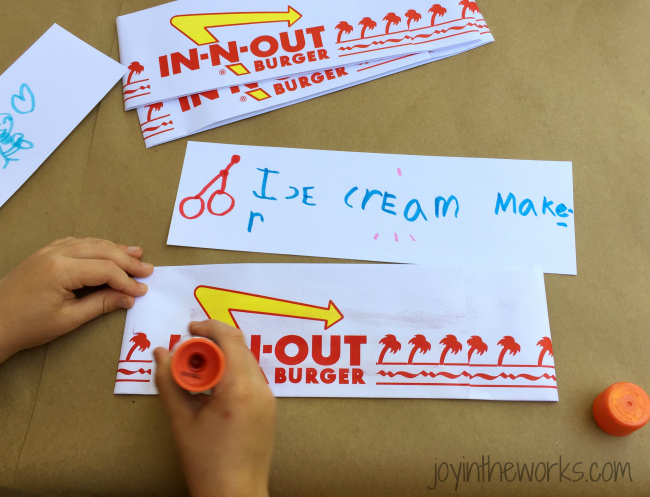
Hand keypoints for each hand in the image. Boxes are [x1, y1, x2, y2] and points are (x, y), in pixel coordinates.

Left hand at [0, 237, 153, 361]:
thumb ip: (101, 304)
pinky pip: (76, 243)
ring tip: (136, 254)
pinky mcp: (44, 253)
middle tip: (147, 270)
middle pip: (102, 250)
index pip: (105, 269)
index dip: (127, 280)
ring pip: (90, 243)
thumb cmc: (28, 326)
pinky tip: (107, 250)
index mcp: (61, 270)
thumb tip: (128, 298)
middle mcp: (56, 253)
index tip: (141, 291)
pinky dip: (96, 246)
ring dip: (114, 249)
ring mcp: (48, 250)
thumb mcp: (69, 319)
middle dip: (127, 261)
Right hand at [154, 320, 275, 496]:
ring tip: (198, 372)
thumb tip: (160, 353)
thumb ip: (169, 381)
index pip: (229, 340)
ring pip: (246, 360)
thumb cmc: (206, 462)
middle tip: (188, 351)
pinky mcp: (269, 407)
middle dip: (214, 342)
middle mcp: (260, 388)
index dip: (208, 328)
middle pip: (240, 347)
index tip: (189, 330)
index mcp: (239, 388)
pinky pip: (251, 376)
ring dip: (223, 357)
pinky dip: (233, 372)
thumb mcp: (181, 419)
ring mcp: (268, 398)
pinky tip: (213, 387)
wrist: (234, 494)